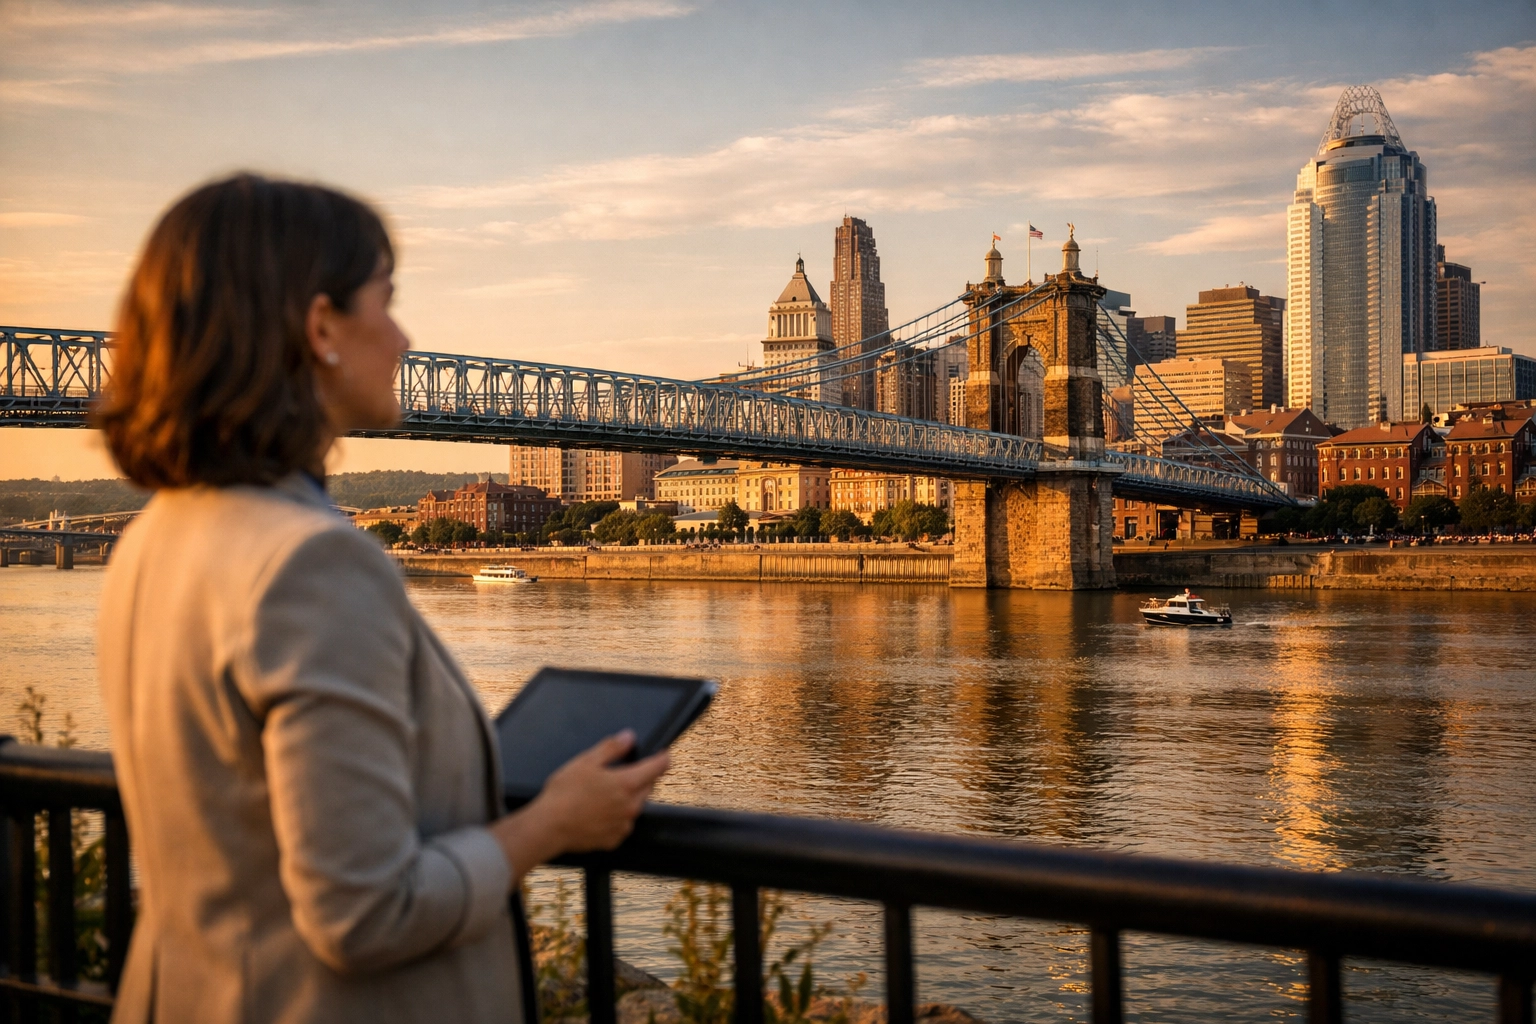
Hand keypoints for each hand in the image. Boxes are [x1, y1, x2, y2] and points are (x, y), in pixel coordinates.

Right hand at [490, 730, 669, 885]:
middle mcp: (630, 806)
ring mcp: (623, 825)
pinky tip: (599, 812)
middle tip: (623, 772)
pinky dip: (617, 817)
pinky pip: (623, 824)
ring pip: (636, 806)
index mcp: (626, 784)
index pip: (657, 768)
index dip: (662, 758)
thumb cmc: (564, 793)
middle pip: (648, 787)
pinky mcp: (614, 839)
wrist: (549, 827)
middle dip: (642, 778)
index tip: (664, 754)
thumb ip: (611, 747)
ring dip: (629, 798)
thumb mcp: (586, 761)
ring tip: (605, 794)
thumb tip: (629, 737)